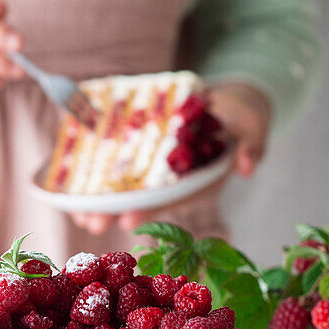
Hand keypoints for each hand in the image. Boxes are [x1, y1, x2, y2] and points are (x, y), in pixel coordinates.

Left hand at [70, 80, 271, 235]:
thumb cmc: (242, 114)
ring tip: (77, 215)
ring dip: (104, 204)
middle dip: (117, 213)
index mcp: (201, 180)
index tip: (127, 221)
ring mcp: (162, 174)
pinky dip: (101, 180)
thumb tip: (246, 165)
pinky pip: (124, 172)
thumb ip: (252, 142)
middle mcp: (178, 183)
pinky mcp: (148, 160)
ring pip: (130, 193)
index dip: (151, 210)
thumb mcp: (252, 123)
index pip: (173, 199)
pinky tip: (77, 187)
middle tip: (90, 224)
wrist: (231, 103)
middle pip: (146, 203)